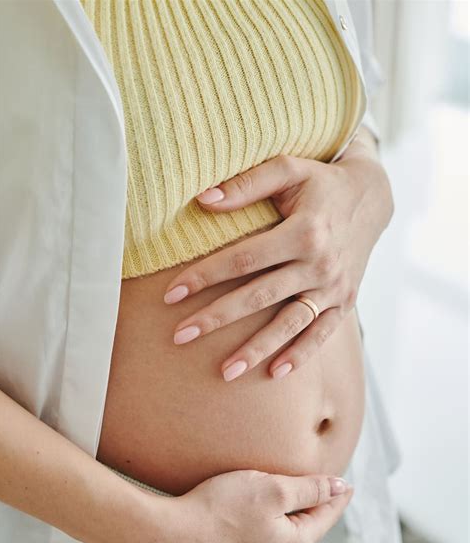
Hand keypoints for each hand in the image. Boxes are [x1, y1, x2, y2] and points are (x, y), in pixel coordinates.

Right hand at [112, 470, 353, 542]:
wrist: (169, 536)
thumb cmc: (221, 508)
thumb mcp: (272, 489)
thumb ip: (309, 490)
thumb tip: (339, 487)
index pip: (325, 517)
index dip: (336, 497)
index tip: (346, 484)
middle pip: (302, 532)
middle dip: (312, 512)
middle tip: (319, 492)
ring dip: (284, 525)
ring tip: (285, 508)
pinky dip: (260, 536)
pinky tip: (251, 526)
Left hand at [163, 127, 393, 380]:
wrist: (371, 199)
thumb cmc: (321, 183)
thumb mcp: (289, 169)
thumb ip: (247, 184)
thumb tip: (202, 199)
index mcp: (304, 231)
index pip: (244, 259)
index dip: (205, 276)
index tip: (171, 294)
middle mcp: (320, 264)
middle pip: (259, 297)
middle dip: (217, 318)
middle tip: (181, 336)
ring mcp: (334, 287)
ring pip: (289, 324)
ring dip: (256, 349)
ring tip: (225, 371)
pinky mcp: (344, 302)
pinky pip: (321, 334)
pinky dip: (301, 355)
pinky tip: (275, 373)